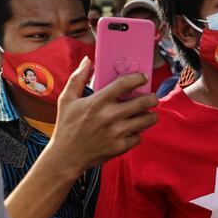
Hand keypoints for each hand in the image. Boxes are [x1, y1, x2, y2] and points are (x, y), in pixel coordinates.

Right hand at [48, 57, 157, 175]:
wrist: (65, 157)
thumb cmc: (66, 126)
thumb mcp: (66, 100)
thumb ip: (78, 78)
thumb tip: (88, 60)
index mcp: (98, 102)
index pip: (126, 83)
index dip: (139, 78)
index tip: (143, 78)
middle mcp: (109, 116)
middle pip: (144, 102)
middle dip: (152, 98)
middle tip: (151, 98)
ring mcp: (116, 132)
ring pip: (147, 120)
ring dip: (150, 115)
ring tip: (147, 113)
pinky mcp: (120, 146)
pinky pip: (139, 137)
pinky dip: (138, 133)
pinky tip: (132, 130)